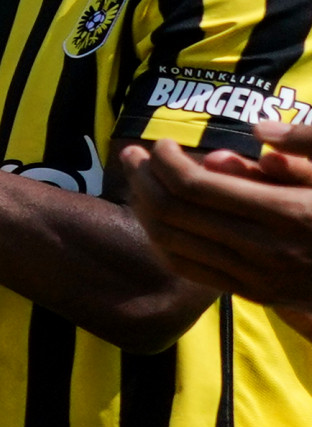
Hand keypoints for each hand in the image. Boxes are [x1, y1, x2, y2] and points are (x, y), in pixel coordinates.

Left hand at [127, 127, 311, 308]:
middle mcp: (266, 250)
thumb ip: (308, 145)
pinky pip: (191, 270)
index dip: (167, 161)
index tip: (161, 143)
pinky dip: (164, 243)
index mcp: (288, 213)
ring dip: (147, 210)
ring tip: (139, 181)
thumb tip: (259, 131)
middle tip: (132, 154)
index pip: (198, 186)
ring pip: (174, 244)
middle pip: (176, 213)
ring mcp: (258, 278)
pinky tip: (158, 219)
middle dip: (145, 179)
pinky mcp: (255, 295)